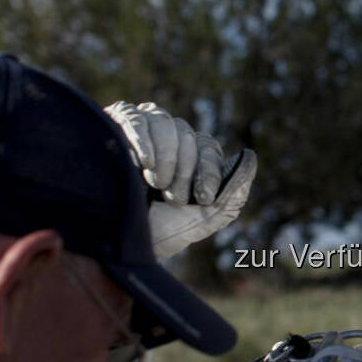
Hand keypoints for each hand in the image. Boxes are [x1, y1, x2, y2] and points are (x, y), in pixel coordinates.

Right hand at [105, 101, 257, 259]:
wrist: (112, 242)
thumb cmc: (157, 233)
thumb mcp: (203, 219)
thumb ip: (232, 194)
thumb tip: (250, 157)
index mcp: (187, 158)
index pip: (207, 146)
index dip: (210, 170)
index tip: (204, 197)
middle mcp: (164, 139)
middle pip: (188, 134)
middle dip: (185, 170)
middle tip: (172, 197)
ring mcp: (139, 129)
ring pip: (166, 122)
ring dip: (166, 158)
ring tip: (154, 184)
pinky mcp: (113, 125)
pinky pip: (135, 119)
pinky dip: (144, 141)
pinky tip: (143, 163)